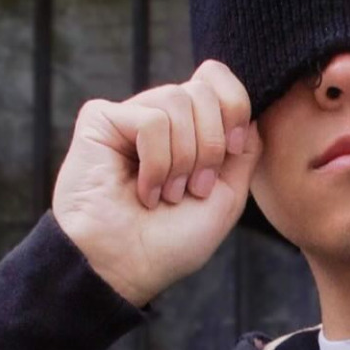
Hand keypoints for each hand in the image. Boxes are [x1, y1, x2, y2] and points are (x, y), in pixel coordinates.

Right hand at [52, 60, 262, 308]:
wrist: (128, 268)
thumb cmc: (173, 242)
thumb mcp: (227, 197)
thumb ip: (244, 151)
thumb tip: (249, 114)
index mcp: (188, 129)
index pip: (217, 80)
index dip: (235, 107)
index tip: (233, 149)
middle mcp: (159, 117)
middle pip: (202, 91)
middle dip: (210, 146)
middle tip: (193, 189)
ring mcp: (129, 116)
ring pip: (176, 101)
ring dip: (182, 159)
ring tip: (167, 195)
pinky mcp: (100, 120)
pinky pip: (149, 120)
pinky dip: (156, 163)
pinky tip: (143, 191)